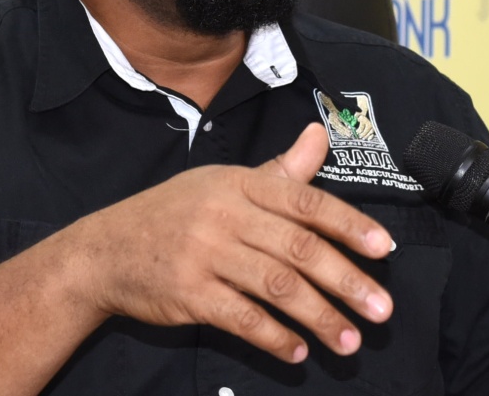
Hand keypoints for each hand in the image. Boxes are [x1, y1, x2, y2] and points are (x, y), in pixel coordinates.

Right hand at [75, 123, 393, 362]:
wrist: (105, 249)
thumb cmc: (173, 213)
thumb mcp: (223, 183)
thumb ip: (279, 170)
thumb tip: (320, 135)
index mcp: (239, 183)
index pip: (305, 201)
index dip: (348, 225)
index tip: (384, 250)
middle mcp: (224, 214)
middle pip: (298, 249)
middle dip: (346, 281)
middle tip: (382, 309)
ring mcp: (205, 253)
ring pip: (276, 287)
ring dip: (319, 317)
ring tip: (351, 341)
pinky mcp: (188, 293)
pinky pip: (241, 318)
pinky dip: (273, 338)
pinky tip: (297, 352)